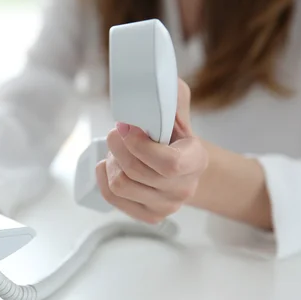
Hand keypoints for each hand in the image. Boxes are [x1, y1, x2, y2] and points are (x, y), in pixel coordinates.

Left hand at [96, 79, 207, 223]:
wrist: (179, 161)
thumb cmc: (173, 133)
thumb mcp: (175, 107)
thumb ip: (168, 94)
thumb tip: (149, 84)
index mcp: (196, 161)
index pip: (168, 163)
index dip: (140, 145)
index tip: (127, 126)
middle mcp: (185, 188)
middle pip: (135, 171)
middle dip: (117, 146)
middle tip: (117, 132)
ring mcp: (167, 206)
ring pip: (121, 184)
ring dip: (111, 161)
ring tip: (117, 150)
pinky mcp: (149, 215)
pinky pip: (113, 199)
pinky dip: (104, 178)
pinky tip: (109, 165)